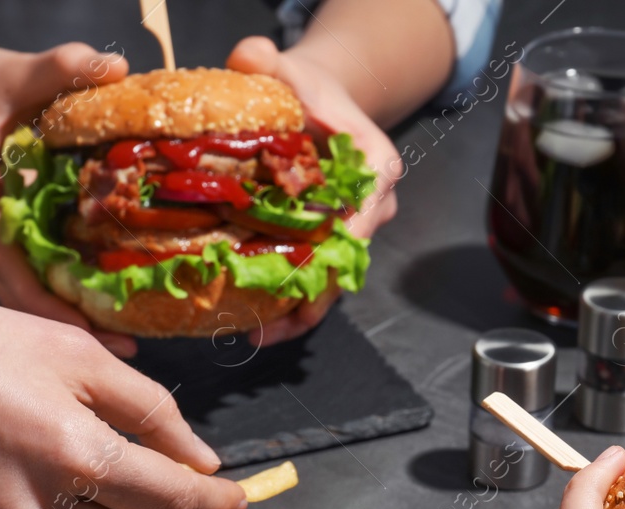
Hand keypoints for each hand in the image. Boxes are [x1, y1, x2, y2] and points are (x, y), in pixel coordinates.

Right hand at [0, 43, 139, 357]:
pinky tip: (103, 319)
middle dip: (61, 323)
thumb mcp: (13, 70)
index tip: (80, 324)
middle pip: (10, 289)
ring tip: (120, 348)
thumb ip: (59, 68)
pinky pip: (25, 282)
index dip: (37, 293)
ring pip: (17, 294)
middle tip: (120, 353)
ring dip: (64, 321)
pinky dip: (59, 301)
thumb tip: (112, 67)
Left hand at [228, 36, 401, 346]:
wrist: (315, 102)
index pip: (366, 209)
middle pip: (348, 260)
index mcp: (376, 166)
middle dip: (313, 296)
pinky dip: (289, 302)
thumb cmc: (306, 87)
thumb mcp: (288, 67)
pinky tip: (254, 323)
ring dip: (298, 311)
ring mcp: (352, 231)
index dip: (341, 245)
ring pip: (332, 280)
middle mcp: (373, 207)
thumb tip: (248, 58)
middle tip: (270, 323)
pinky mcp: (328, 245)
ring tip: (257, 333)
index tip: (311, 274)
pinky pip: (315, 280)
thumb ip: (266, 60)